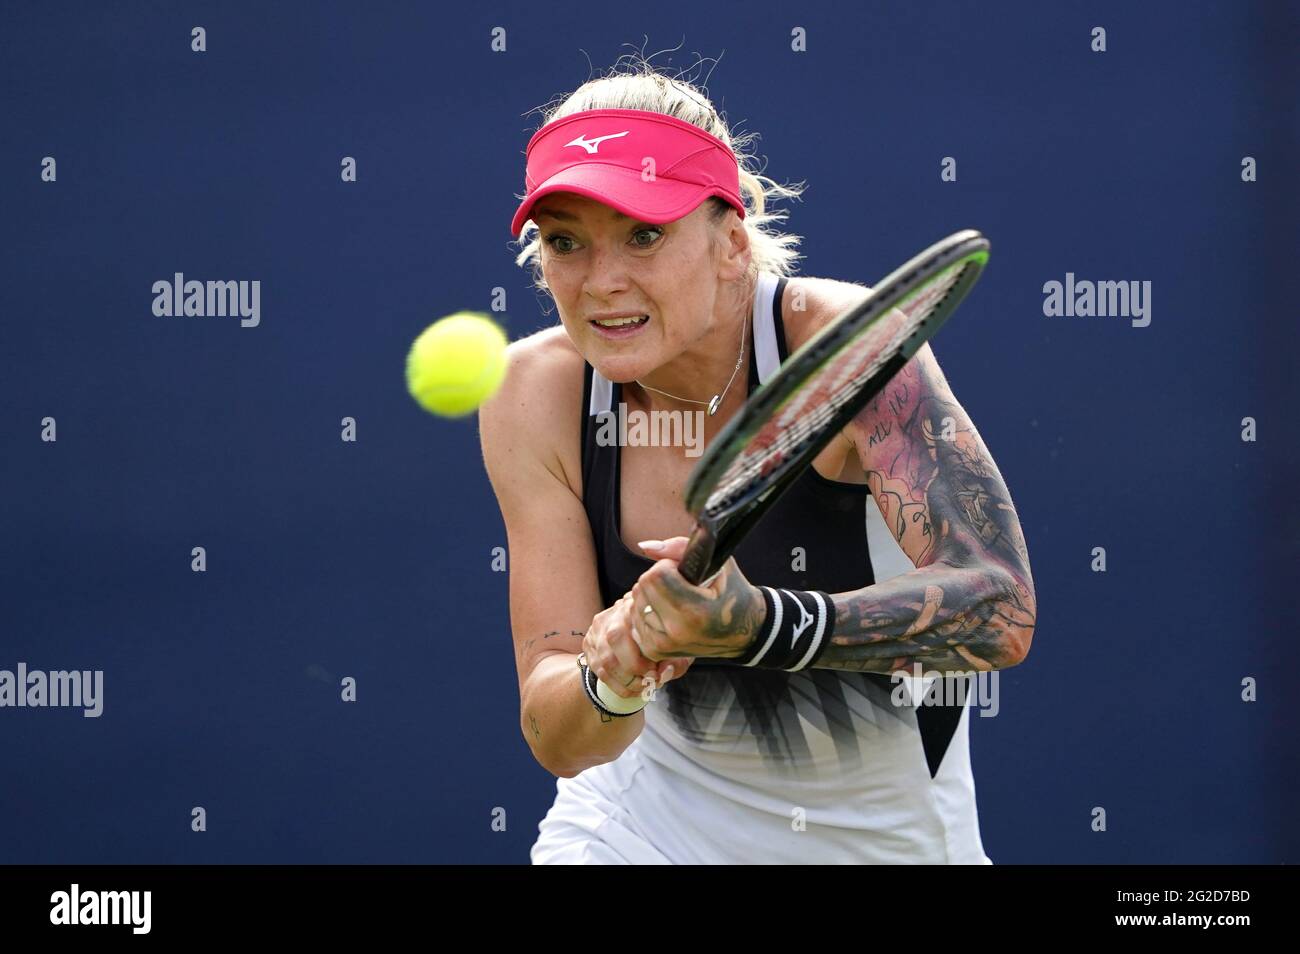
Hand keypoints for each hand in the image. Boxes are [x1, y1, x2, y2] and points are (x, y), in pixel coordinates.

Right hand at [583, 593, 693, 699]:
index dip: (643, 659)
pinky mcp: (589, 643)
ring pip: (605, 662)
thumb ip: (675, 661)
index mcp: (635, 608)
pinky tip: (631, 689)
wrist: (640, 625)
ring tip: (643, 687)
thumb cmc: (661, 637)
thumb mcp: (675, 647)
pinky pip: (598, 670)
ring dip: (625, 682)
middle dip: (633, 671)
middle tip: (649, 681)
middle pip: (613, 646)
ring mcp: (597, 630)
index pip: (630, 631)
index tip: (657, 672)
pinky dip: (616, 685)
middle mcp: (612, 615)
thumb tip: (664, 672)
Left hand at [629, 536, 766, 662]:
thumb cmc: (732, 593)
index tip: (684, 572)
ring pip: (635, 603)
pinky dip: (647, 611)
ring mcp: (663, 645)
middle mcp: (676, 632)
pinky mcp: (654, 651)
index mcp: (694, 611)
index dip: (668, 566)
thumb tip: (644, 546)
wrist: (743, 632)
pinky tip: (667, 613)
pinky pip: (635, 619)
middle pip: (642, 588)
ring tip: (676, 600)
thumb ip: (679, 548)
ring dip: (651, 596)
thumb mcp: (718, 564)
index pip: (656, 576)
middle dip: (657, 579)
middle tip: (680, 586)